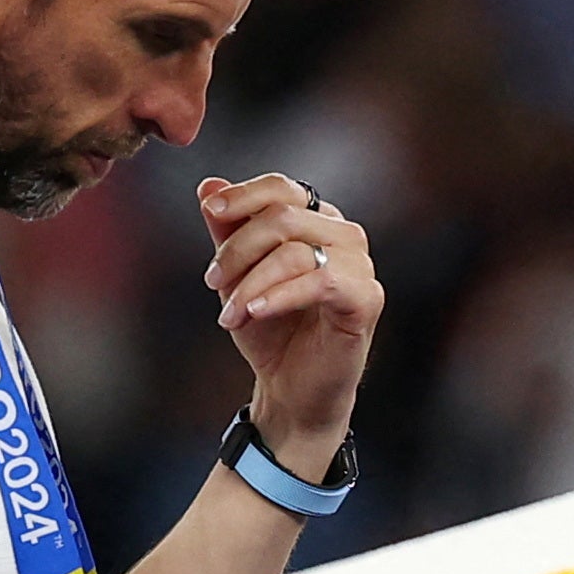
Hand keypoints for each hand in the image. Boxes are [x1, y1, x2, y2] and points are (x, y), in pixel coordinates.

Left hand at [197, 171, 381, 471]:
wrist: (291, 389)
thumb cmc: (270, 332)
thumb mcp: (238, 278)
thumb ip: (227, 232)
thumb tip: (208, 184)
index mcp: (315, 221)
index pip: (282, 189)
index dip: (244, 194)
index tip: (211, 211)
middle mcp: (343, 235)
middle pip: (283, 217)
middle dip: (237, 250)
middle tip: (212, 283)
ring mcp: (359, 265)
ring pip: (296, 250)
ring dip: (251, 283)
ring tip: (229, 315)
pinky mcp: (365, 298)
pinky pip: (320, 281)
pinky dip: (279, 295)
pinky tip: (254, 312)